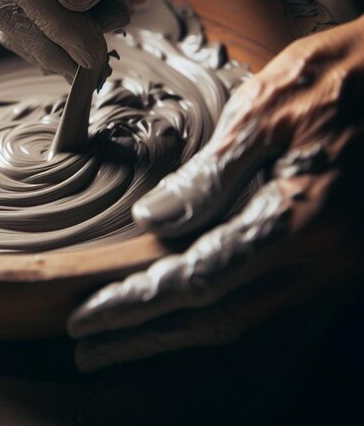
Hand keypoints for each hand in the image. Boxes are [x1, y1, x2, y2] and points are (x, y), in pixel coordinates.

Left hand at [69, 19, 363, 370]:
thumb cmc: (332, 80)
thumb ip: (211, 174)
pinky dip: (217, 308)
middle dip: (149, 333)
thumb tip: (155, 219)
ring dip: (179, 330)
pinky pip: (267, 298)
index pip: (201, 276)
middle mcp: (324, 258)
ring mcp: (335, 264)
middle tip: (92, 346)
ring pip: (245, 315)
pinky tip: (182, 308)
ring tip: (123, 336)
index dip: (140, 300)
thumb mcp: (262, 113)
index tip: (89, 316)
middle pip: (220, 315)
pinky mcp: (334, 256)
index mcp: (302, 218)